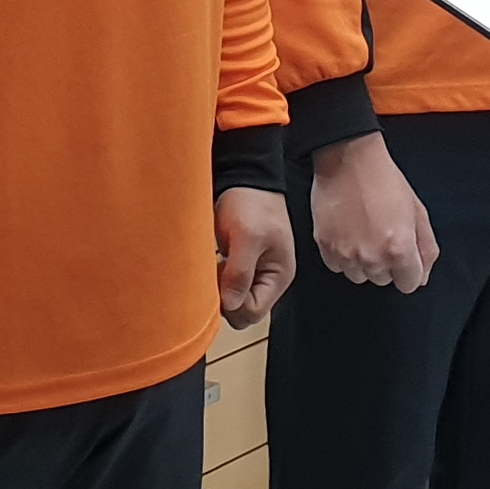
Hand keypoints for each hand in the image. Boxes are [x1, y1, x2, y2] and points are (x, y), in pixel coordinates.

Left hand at [215, 185, 297, 326]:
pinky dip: (215, 280)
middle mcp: (268, 278)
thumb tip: (231, 306)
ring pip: (232, 299)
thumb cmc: (252, 201)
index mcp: (278, 276)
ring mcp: (254, 271)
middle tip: (213, 274)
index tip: (216, 282)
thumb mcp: (247, 237)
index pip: (253, 313)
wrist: (245, 175)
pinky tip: (210, 263)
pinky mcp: (240, 263)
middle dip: (224, 299)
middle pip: (243, 311)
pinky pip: (227, 285)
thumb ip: (240, 274)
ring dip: (218, 289)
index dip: (231, 304)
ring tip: (212, 266)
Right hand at [310, 133, 438, 290]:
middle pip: (383, 280)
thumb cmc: (385, 181)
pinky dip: (342, 255)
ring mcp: (346, 254)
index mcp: (399, 250)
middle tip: (382, 234)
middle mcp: (372, 258)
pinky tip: (347, 232)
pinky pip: (337, 266)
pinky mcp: (325, 247)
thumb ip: (426, 249)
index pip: (409, 284)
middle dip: (386, 263)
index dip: (409, 269)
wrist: (349, 159)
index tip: (403, 254)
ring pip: (359, 276)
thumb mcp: (418, 212)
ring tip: (363, 232)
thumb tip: (422, 276)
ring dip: (363, 261)